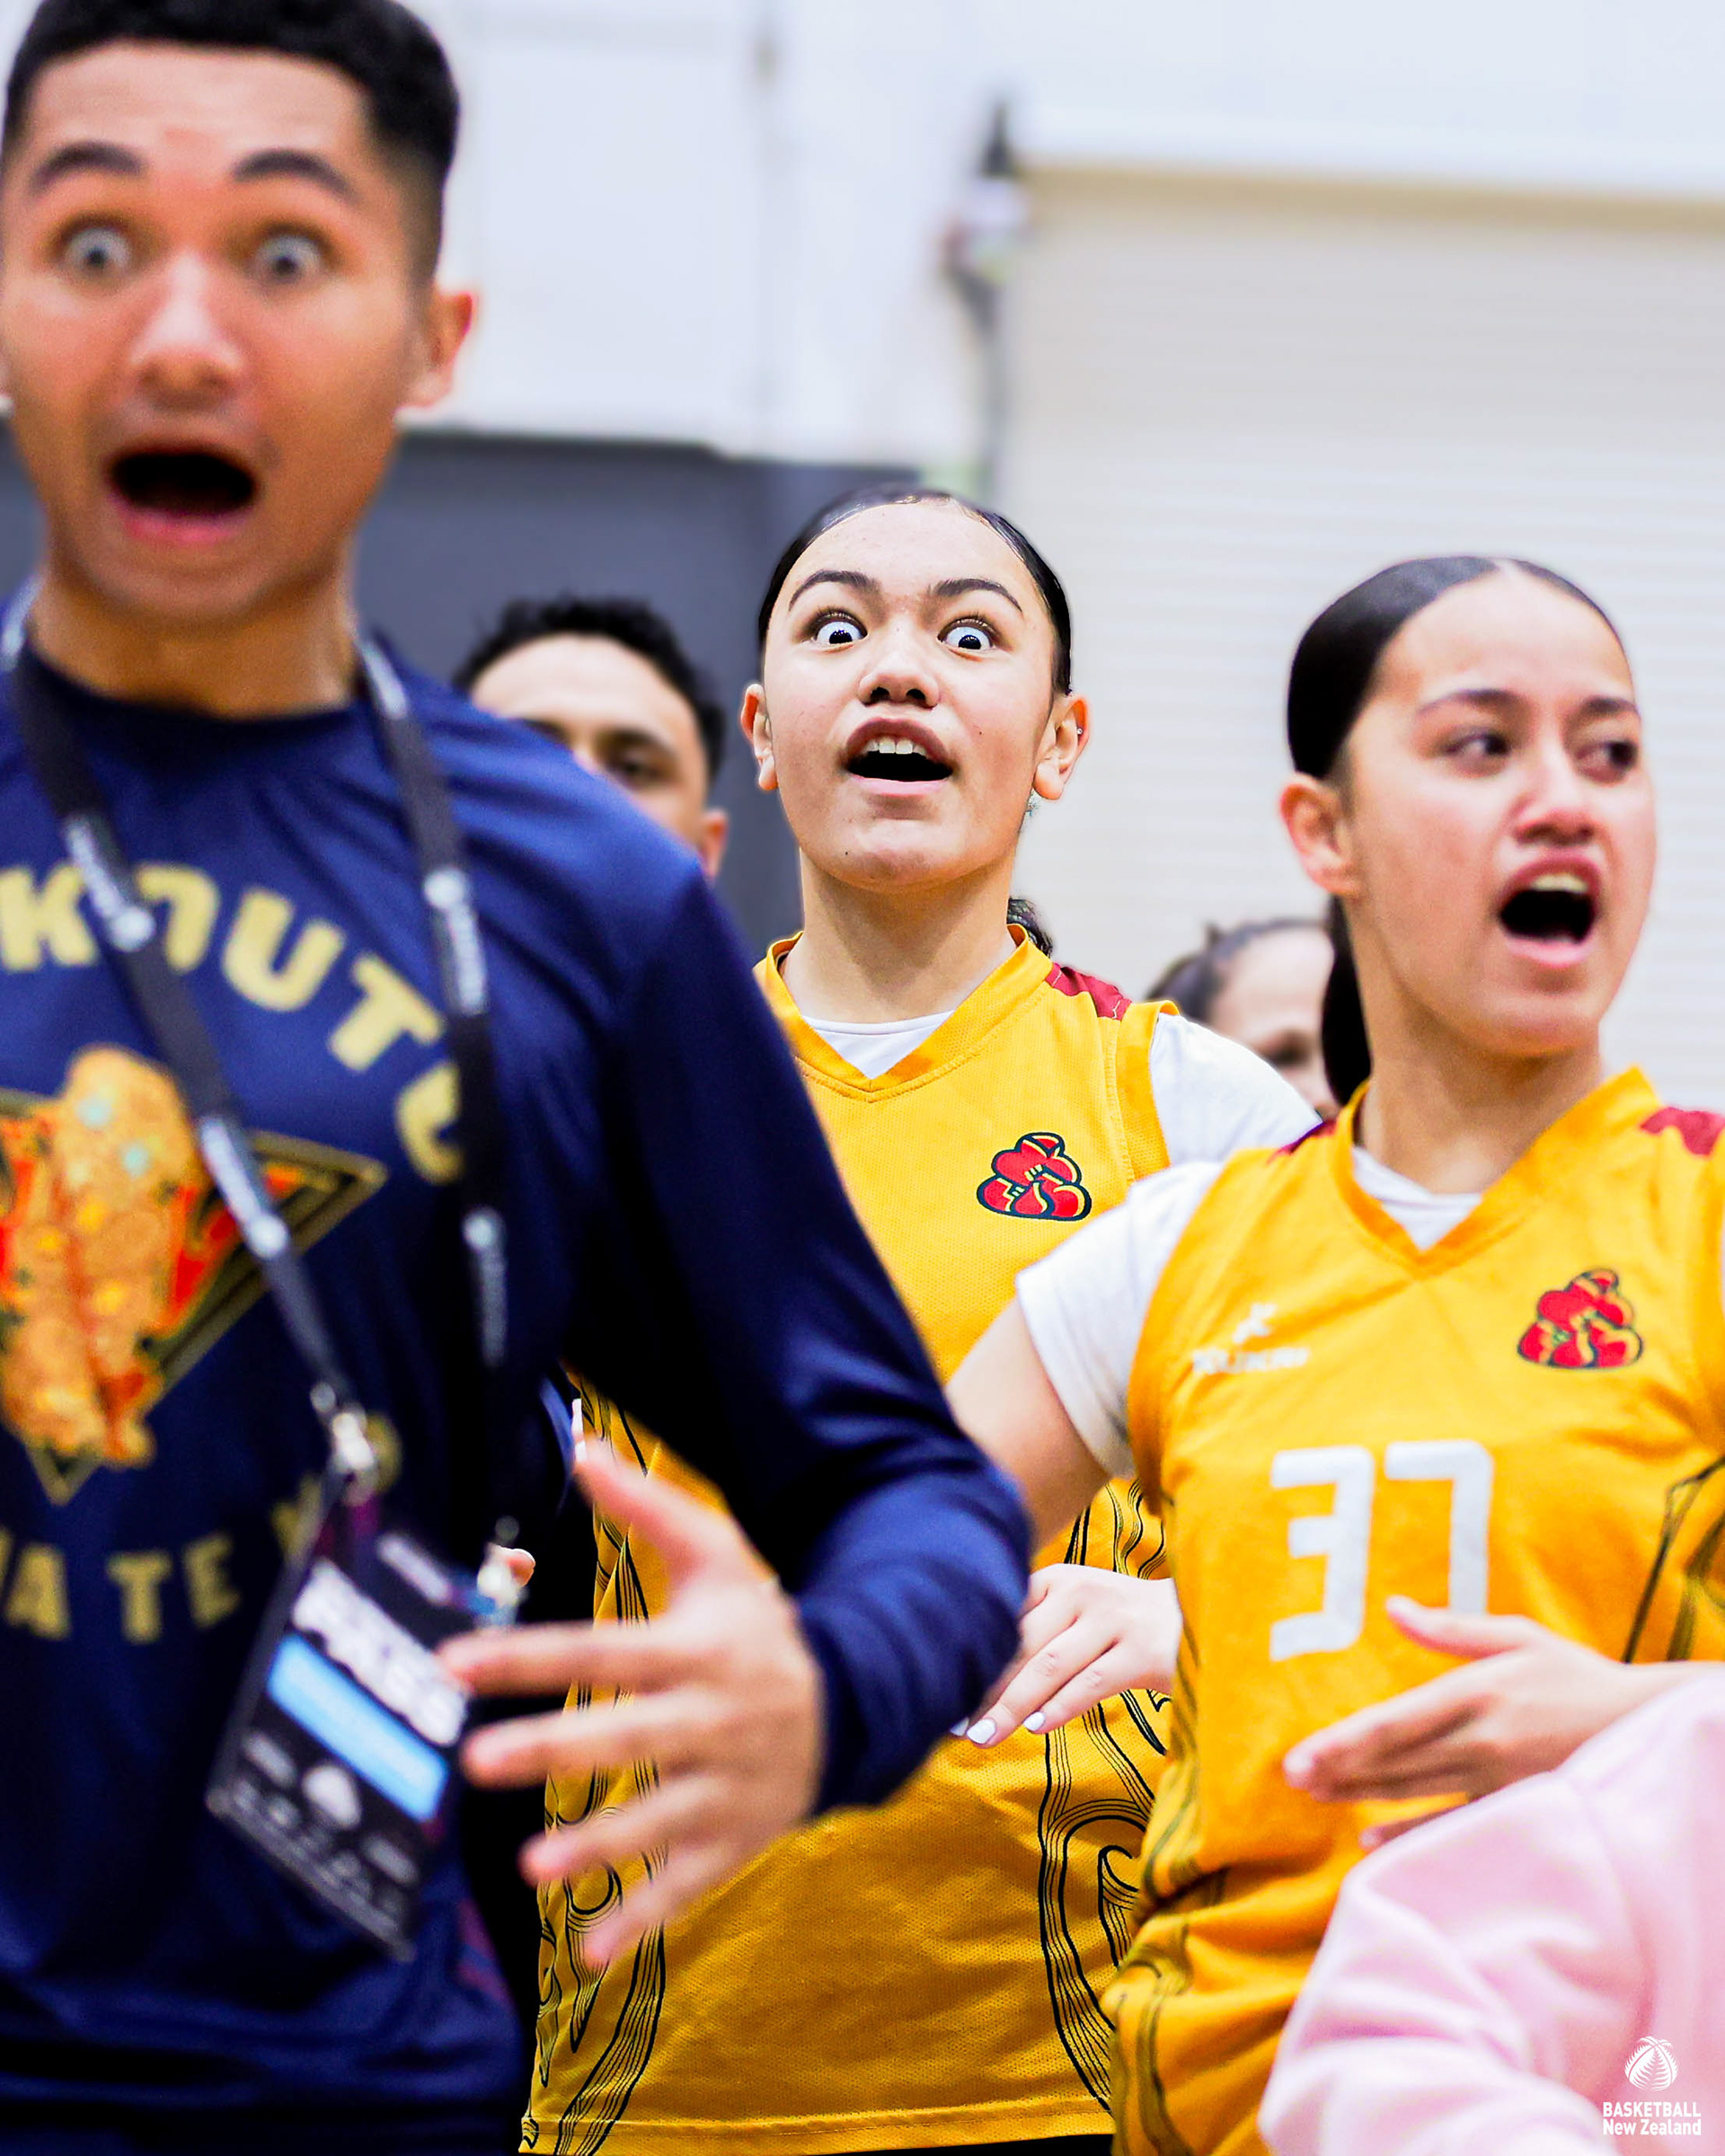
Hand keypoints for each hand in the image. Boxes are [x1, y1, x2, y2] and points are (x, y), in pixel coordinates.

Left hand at [440, 1443, 823, 1966]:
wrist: (857, 1698)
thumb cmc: (760, 1624)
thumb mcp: (718, 1554)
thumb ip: (646, 1505)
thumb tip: (579, 1447)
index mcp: (695, 1650)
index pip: (600, 1651)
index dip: (528, 1656)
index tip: (454, 1662)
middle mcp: (710, 1719)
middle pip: (622, 1736)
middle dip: (550, 1749)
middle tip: (474, 1760)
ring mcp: (726, 1786)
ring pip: (656, 1821)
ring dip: (596, 1845)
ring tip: (531, 1865)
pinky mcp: (736, 1839)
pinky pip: (687, 1887)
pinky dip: (642, 1922)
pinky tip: (589, 1954)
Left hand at [963, 1564, 1179, 1747]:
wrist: (1205, 1611)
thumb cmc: (1126, 1622)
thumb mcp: (1079, 1614)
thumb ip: (1037, 1636)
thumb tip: (981, 1688)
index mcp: (1059, 1579)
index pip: (1004, 1619)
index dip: (970, 1656)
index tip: (942, 1691)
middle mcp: (1082, 1591)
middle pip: (1020, 1645)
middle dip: (983, 1688)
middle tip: (952, 1724)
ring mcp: (1113, 1619)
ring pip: (1048, 1667)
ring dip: (1010, 1706)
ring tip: (982, 1736)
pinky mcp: (1141, 1652)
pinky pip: (1090, 1684)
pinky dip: (1059, 1707)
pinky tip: (1035, 1729)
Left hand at [1282, 1597, 1696, 1848]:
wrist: (1645, 1729)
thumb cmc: (1577, 1677)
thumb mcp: (1517, 1638)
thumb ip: (1450, 1630)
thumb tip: (1393, 1608)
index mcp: (1476, 1694)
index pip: (1393, 1725)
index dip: (1341, 1744)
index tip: (1299, 1757)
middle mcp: (1481, 1742)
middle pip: (1393, 1763)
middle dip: (1337, 1771)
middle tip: (1291, 1779)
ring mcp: (1496, 1782)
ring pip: (1413, 1792)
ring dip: (1360, 1794)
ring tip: (1316, 1795)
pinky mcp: (1512, 1810)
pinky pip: (1449, 1826)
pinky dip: (1408, 1835)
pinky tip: (1369, 1840)